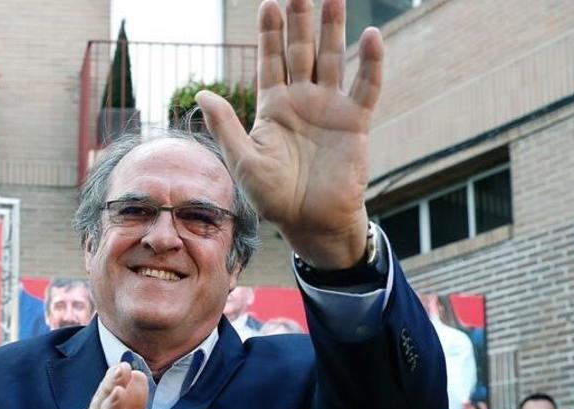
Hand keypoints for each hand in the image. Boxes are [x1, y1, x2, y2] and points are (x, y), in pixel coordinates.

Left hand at [197, 0, 382, 268]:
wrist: (310, 222)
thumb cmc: (274, 197)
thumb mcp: (243, 162)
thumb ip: (225, 127)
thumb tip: (202, 95)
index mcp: (273, 108)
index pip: (271, 61)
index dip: (270, 33)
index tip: (268, 3)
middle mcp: (303, 101)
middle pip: (301, 51)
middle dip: (301, 20)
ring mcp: (331, 108)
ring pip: (333, 59)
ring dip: (335, 29)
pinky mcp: (355, 122)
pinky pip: (366, 86)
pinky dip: (371, 62)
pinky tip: (372, 35)